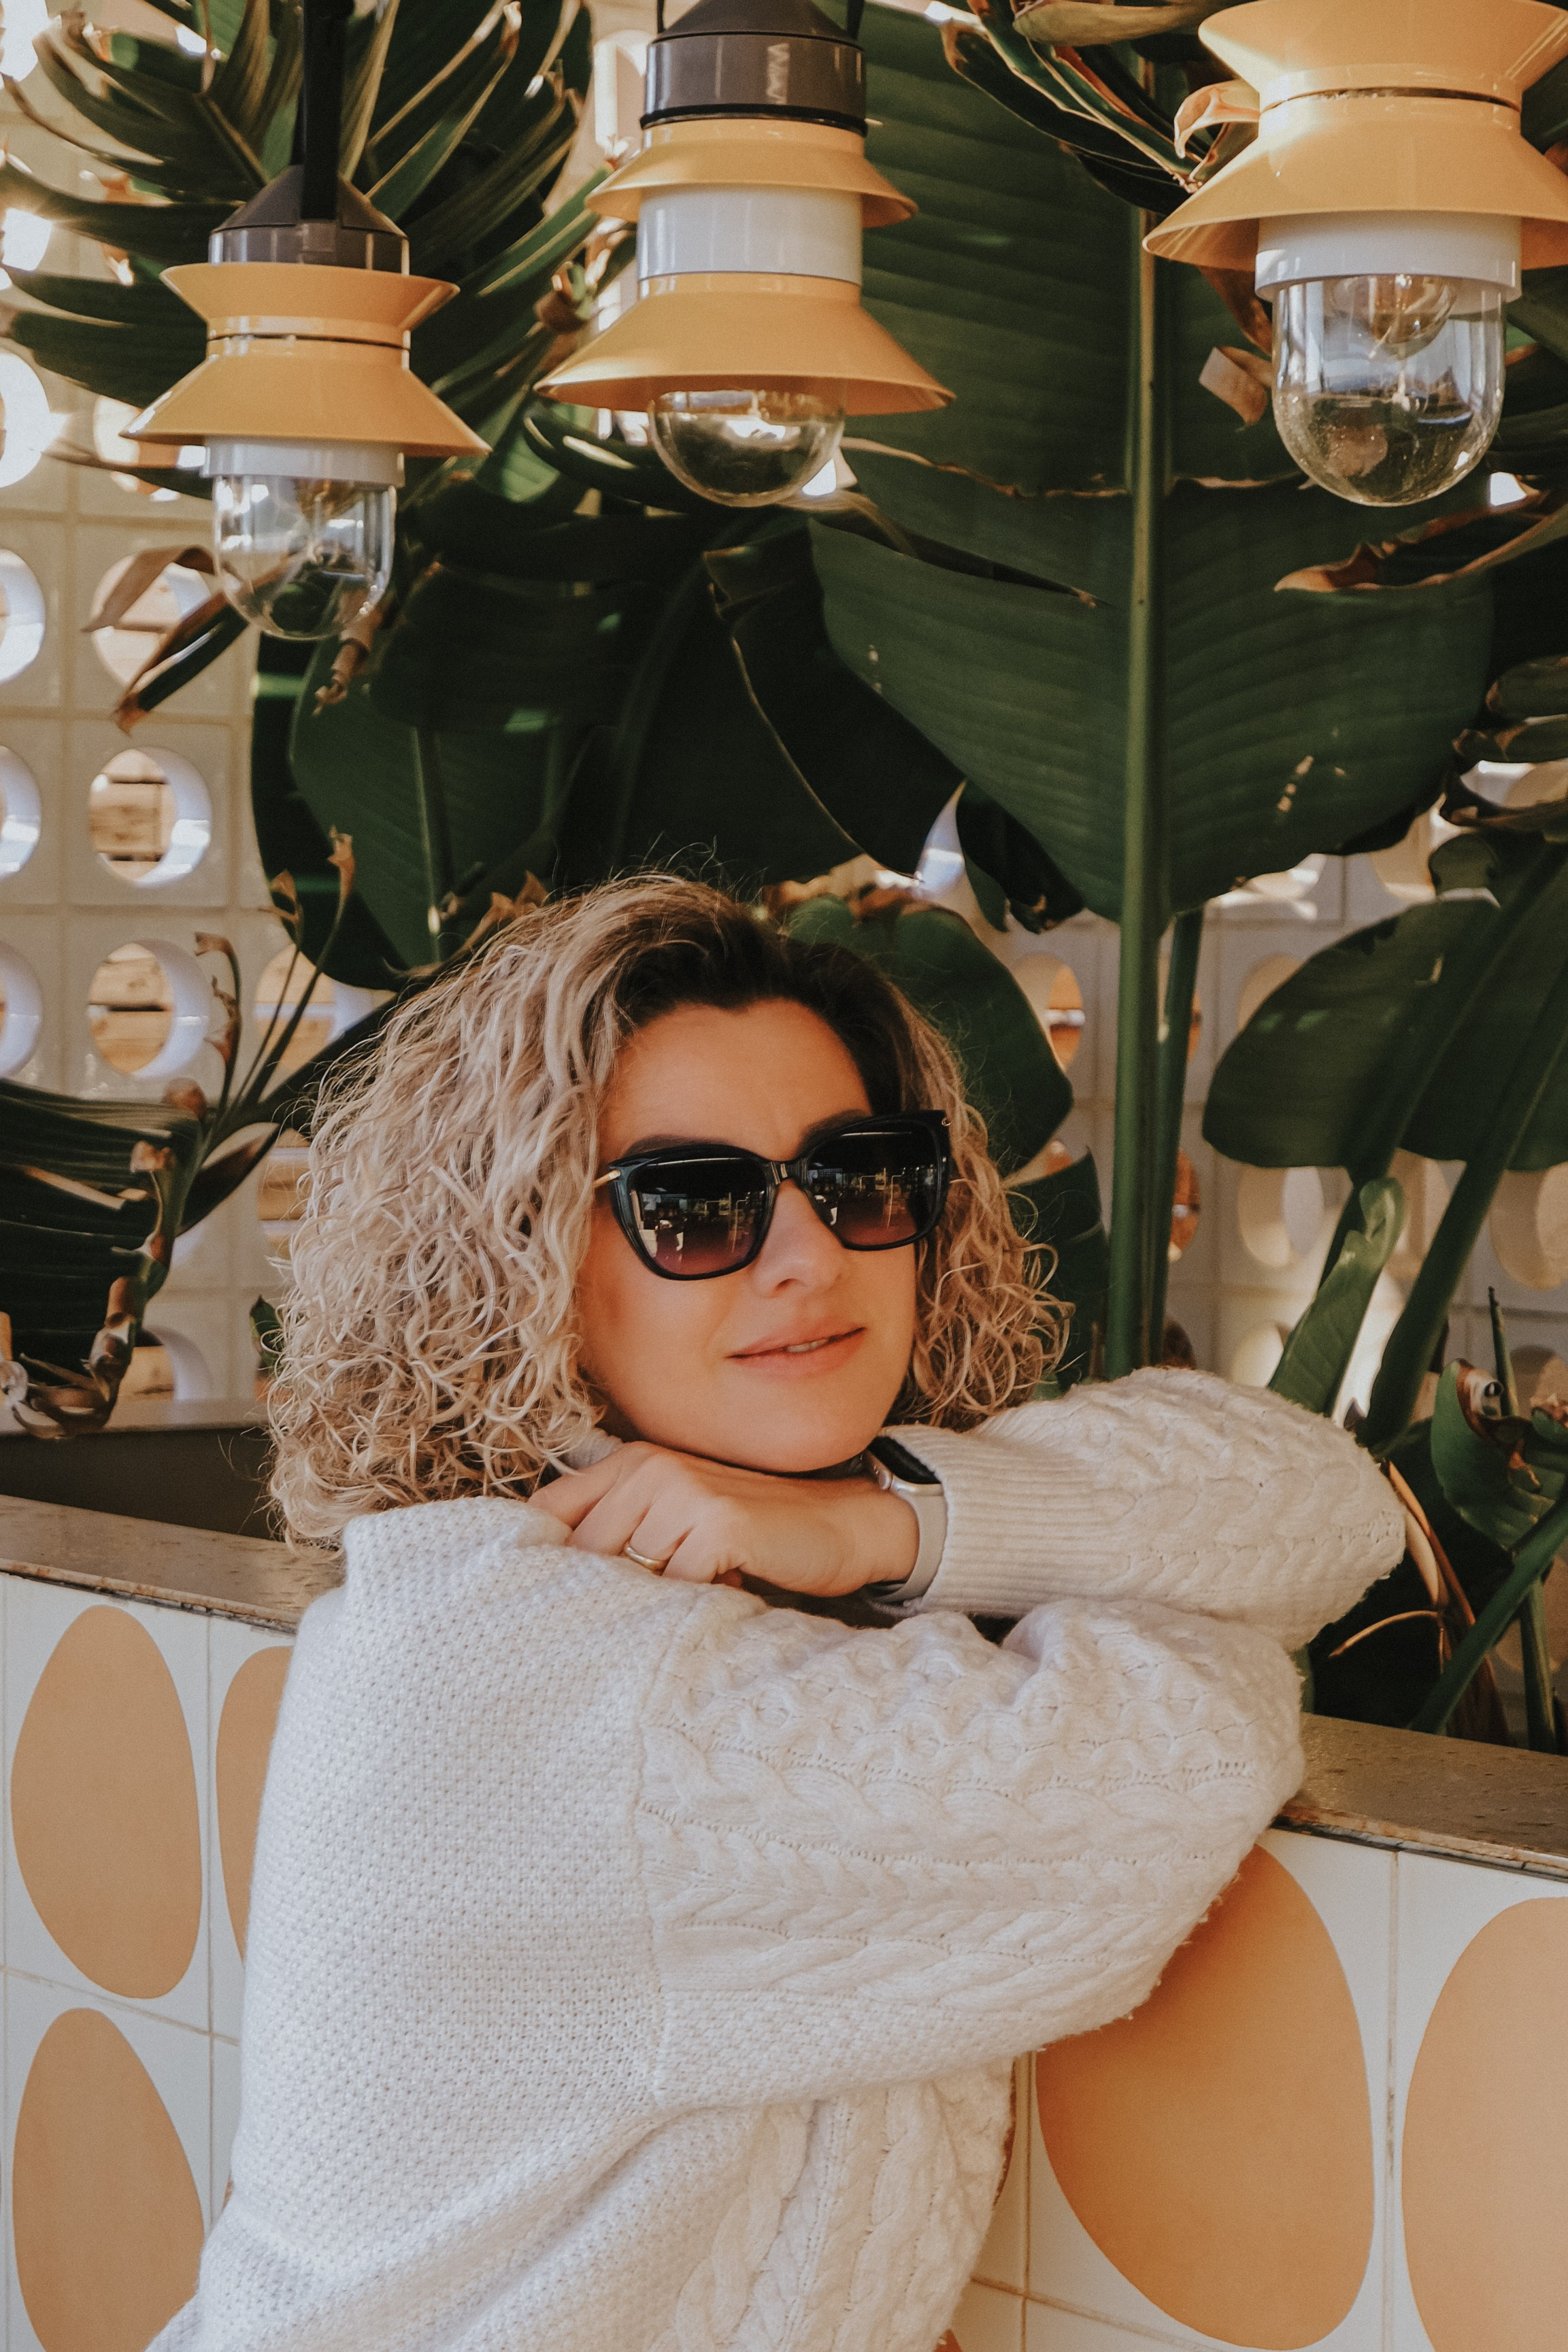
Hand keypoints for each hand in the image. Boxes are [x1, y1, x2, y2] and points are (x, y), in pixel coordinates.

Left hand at [541, 1441, 919, 1596]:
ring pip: (625, 1575)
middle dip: (600, 1596)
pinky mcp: (718, 1523)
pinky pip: (673, 1588)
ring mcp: (683, 1491)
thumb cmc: (752, 1534)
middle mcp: (649, 1467)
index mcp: (630, 1462)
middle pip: (583, 1554)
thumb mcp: (675, 1520)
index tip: (544, 1604)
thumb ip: (620, 1534)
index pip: (547, 1512)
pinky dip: (689, 1608)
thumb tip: (549, 1587)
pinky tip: (721, 1596)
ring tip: (687, 1602)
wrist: (841, 1525)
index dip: (540, 1563)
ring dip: (651, 1605)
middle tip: (635, 1616)